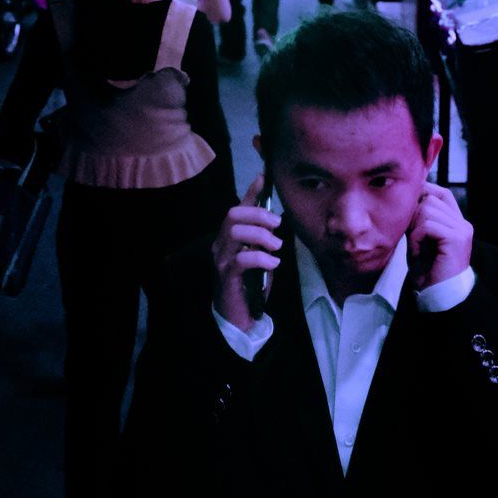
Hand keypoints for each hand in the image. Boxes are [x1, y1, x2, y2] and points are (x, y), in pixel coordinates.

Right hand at [212, 176, 281, 331]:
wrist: (238, 319)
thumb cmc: (250, 286)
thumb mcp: (260, 257)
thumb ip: (263, 240)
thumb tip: (277, 219)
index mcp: (227, 238)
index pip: (237, 208)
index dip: (250, 192)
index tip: (264, 178)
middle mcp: (219, 245)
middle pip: (233, 214)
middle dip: (258, 214)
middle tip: (278, 225)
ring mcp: (220, 260)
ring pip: (236, 232)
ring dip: (261, 235)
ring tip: (277, 247)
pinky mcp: (225, 277)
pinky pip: (242, 259)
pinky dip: (261, 258)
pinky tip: (273, 264)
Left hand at [406, 183, 473, 291]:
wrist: (437, 297)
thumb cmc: (427, 271)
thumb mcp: (420, 239)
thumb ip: (418, 219)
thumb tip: (409, 196)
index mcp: (458, 223)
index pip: (442, 193)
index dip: (425, 193)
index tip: (408, 206)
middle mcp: (463, 224)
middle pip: (431, 199)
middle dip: (414, 216)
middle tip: (412, 239)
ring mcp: (462, 230)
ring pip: (428, 209)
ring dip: (414, 228)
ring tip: (416, 248)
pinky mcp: (456, 239)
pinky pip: (427, 225)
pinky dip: (416, 238)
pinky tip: (417, 252)